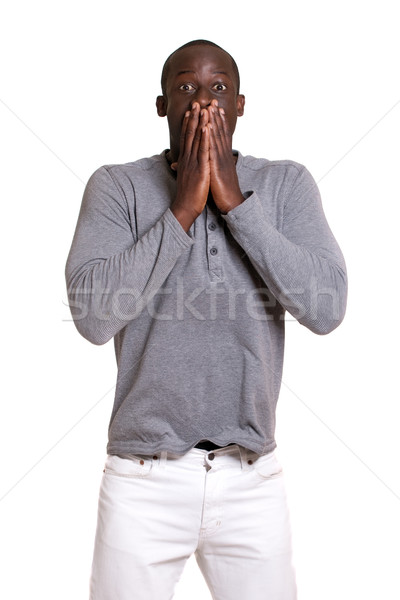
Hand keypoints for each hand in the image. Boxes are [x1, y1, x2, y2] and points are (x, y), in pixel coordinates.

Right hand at [170, 103, 210, 231]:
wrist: (185, 207)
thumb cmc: (187, 194)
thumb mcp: (185, 178)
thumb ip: (183, 168)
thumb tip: (178, 164)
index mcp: (185, 160)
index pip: (186, 138)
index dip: (188, 123)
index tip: (191, 111)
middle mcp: (187, 158)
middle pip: (190, 134)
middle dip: (194, 118)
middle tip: (197, 103)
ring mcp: (193, 163)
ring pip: (197, 139)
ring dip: (200, 122)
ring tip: (203, 109)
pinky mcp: (200, 169)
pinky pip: (202, 151)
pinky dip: (204, 138)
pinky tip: (206, 127)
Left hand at [207, 100, 243, 213]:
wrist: (231, 203)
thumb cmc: (223, 190)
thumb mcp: (216, 174)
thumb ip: (212, 165)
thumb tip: (209, 160)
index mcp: (223, 156)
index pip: (221, 135)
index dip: (218, 121)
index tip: (215, 108)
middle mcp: (223, 155)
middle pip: (220, 132)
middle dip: (216, 116)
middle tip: (213, 100)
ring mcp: (221, 160)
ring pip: (216, 137)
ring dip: (213, 121)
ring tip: (210, 108)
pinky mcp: (217, 167)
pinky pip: (212, 150)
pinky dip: (210, 137)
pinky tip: (208, 127)